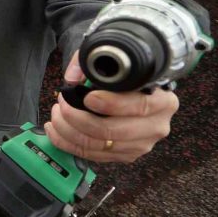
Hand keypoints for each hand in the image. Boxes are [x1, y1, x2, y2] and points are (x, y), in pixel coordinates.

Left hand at [45, 51, 178, 162]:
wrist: (135, 91)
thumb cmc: (124, 76)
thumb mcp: (113, 60)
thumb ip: (91, 62)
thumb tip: (72, 78)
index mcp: (162, 101)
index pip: (139, 106)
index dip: (111, 104)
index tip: (88, 97)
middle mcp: (156, 126)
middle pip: (113, 131)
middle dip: (78, 118)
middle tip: (62, 104)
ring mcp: (141, 144)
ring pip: (98, 146)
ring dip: (68, 131)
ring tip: (56, 115)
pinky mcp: (125, 155)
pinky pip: (93, 155)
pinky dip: (68, 143)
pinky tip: (55, 130)